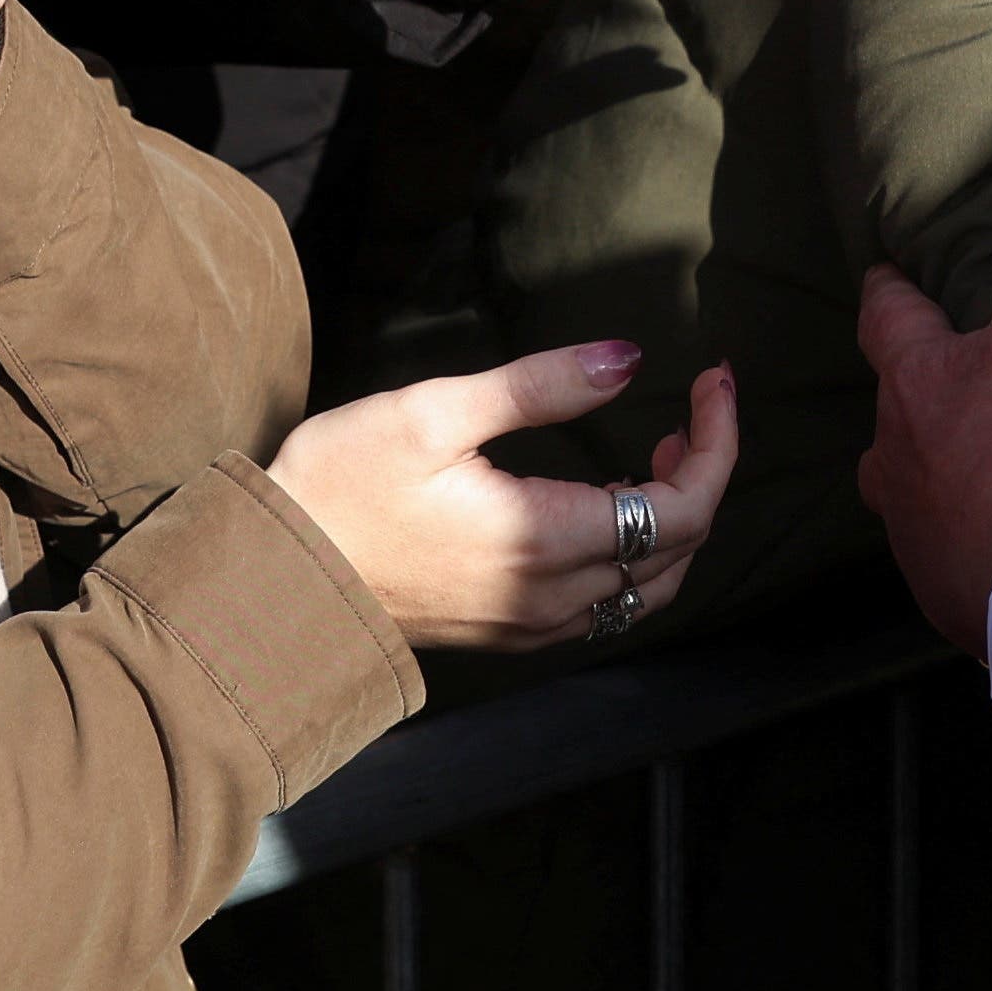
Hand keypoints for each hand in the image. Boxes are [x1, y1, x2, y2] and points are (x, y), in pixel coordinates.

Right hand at [271, 346, 738, 648]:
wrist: (273, 578)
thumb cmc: (341, 486)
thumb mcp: (435, 413)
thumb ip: (540, 386)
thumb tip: (628, 359)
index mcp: (548, 540)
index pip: (684, 508)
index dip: (718, 443)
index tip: (714, 382)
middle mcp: (552, 597)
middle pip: (680, 551)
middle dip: (704, 475)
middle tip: (691, 410)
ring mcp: (529, 624)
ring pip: (647, 588)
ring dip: (673, 521)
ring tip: (656, 451)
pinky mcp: (505, 632)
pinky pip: (604, 606)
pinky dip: (633, 556)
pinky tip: (606, 502)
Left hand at [854, 216, 991, 654]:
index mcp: (915, 386)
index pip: (886, 319)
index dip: (888, 290)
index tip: (881, 273)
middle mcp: (896, 460)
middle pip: (891, 418)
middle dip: (915, 401)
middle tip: (951, 391)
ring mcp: (914, 534)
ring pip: (913, 494)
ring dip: (941, 479)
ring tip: (985, 477)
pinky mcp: (945, 594)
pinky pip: (952, 558)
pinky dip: (975, 543)